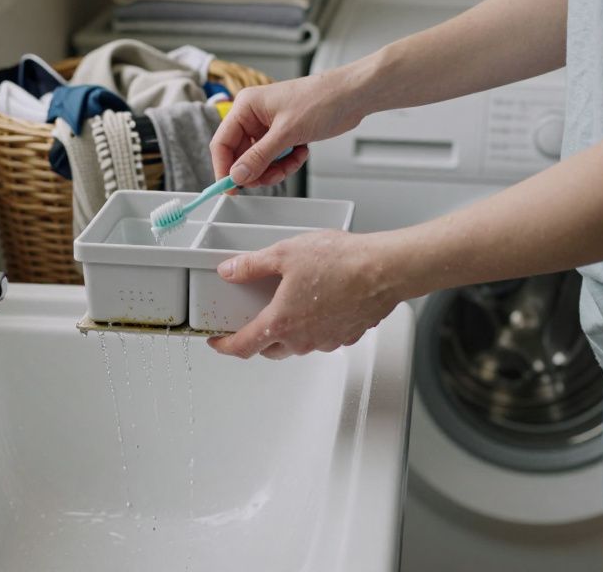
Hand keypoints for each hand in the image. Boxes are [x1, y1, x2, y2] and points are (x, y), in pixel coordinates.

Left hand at [207, 230, 401, 358]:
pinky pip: (322, 337)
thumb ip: (252, 265)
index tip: (217, 341)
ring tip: (290, 303)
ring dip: (288, 331)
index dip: (224, 346)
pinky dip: (314, 326)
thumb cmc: (341, 261)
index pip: (242, 346)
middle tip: (251, 320)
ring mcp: (326, 341)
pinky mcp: (346, 336)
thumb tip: (230, 270)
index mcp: (281, 322)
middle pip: (269, 349)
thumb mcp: (285, 253)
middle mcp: (302, 339)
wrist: (385, 270)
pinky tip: (320, 302)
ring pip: (297, 344)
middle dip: (256, 338)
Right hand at [210, 73, 366, 187]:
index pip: (222, 142)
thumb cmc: (322, 100)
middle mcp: (254, 115)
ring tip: (292, 161)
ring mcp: (269, 125)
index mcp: (246, 106)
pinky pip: (276, 158)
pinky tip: (301, 152)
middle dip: (256, 170)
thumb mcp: (287, 133)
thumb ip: (259, 157)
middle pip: (241, 154)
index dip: (224, 168)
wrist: (352, 96)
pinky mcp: (284, 133)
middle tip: (271, 177)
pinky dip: (287, 162)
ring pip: (259, 160)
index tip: (230, 188)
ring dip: (275, 167)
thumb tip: (237, 175)